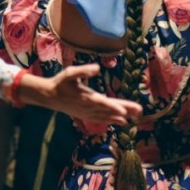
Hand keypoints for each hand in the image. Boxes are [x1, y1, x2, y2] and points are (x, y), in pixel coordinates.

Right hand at [18, 64, 141, 124]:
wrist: (50, 97)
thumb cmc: (60, 82)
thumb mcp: (70, 73)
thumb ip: (83, 71)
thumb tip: (97, 68)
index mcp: (85, 97)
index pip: (102, 103)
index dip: (113, 107)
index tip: (124, 111)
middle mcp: (88, 107)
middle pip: (109, 110)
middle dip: (124, 110)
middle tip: (139, 111)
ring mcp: (87, 113)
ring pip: (107, 116)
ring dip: (121, 116)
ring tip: (135, 116)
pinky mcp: (86, 115)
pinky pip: (102, 119)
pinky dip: (112, 120)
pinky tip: (123, 121)